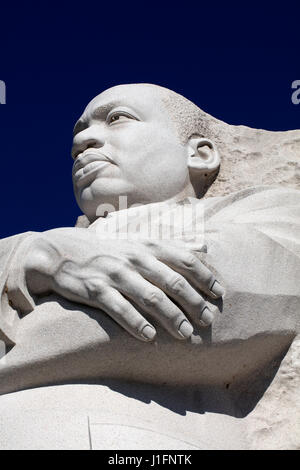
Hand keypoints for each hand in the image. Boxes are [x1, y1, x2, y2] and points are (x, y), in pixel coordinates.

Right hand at [23, 228, 224, 341]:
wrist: (63, 251)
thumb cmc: (109, 250)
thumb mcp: (138, 241)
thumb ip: (169, 246)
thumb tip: (204, 244)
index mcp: (148, 246)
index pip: (185, 259)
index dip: (205, 276)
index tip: (220, 293)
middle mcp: (135, 259)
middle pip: (173, 282)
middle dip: (194, 302)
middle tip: (208, 320)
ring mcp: (116, 274)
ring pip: (151, 297)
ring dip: (171, 317)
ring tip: (186, 334)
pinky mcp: (96, 290)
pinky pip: (120, 309)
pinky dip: (136, 323)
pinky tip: (150, 336)